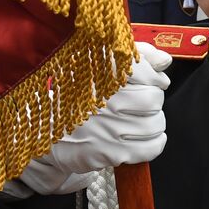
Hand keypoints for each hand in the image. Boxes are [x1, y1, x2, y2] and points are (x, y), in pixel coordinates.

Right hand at [16, 43, 170, 193]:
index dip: (155, 76)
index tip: (155, 80)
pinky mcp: (108, 152)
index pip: (144, 70)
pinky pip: (150, 148)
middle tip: (143, 102)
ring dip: (154, 121)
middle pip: (153, 99)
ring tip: (141, 119)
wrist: (43, 129)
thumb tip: (165, 61)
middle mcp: (104, 99)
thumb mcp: (99, 64)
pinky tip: (145, 136)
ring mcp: (106, 128)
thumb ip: (137, 56)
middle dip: (153, 100)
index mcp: (99, 72)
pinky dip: (155, 142)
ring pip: (155, 124)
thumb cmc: (76, 95)